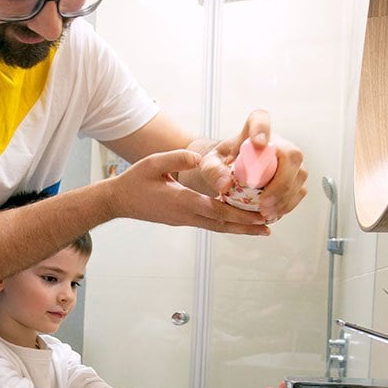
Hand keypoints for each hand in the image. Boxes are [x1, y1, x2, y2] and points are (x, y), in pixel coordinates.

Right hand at [105, 149, 275, 236]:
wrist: (118, 201)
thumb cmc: (134, 181)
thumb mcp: (153, 163)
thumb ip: (178, 158)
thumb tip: (201, 158)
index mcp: (181, 201)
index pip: (215, 210)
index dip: (239, 214)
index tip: (259, 215)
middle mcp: (186, 215)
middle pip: (221, 224)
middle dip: (246, 227)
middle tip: (269, 227)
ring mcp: (184, 219)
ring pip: (217, 227)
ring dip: (239, 228)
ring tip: (261, 228)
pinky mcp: (182, 219)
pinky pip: (209, 223)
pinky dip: (226, 223)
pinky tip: (239, 220)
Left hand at [193, 110, 308, 224]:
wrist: (232, 172)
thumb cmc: (222, 163)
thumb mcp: (209, 165)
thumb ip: (213, 171)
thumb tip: (225, 185)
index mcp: (253, 130)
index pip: (260, 120)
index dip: (262, 130)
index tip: (258, 143)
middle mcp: (277, 141)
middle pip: (291, 155)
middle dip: (281, 182)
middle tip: (264, 202)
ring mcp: (290, 159)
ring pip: (299, 175)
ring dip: (285, 197)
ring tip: (266, 212)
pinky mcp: (296, 176)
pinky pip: (299, 190)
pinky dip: (287, 204)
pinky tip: (273, 213)